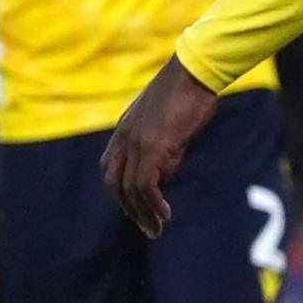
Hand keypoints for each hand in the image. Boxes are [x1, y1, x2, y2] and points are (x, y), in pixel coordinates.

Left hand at [101, 58, 221, 236]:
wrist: (193, 72)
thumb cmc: (187, 92)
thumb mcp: (166, 122)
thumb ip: (161, 147)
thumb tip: (164, 172)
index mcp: (123, 130)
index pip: (109, 168)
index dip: (120, 192)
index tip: (136, 208)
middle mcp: (123, 137)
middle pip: (115, 183)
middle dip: (129, 209)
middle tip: (146, 227)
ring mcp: (136, 142)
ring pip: (129, 188)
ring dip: (143, 213)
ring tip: (156, 230)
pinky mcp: (152, 146)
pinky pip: (145, 184)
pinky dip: (153, 203)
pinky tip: (165, 214)